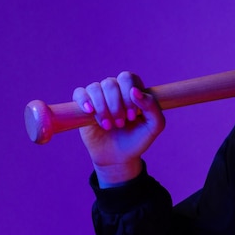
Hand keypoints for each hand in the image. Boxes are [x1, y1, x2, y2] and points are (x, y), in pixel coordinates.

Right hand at [73, 71, 164, 185]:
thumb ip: (152, 106)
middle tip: (121, 124)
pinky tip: (90, 112)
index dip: (128, 95)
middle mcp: (116, 89)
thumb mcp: (154, 126)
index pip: (127, 78)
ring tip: (109, 126)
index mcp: (133, 89)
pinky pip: (79, 93)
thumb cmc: (138, 138)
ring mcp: (99, 96)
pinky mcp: (84, 105)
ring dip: (102, 108)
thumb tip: (134, 91)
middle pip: (110, 83)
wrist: (119, 156)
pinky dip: (84, 101)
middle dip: (115, 105)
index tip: (132, 116)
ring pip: (95, 88)